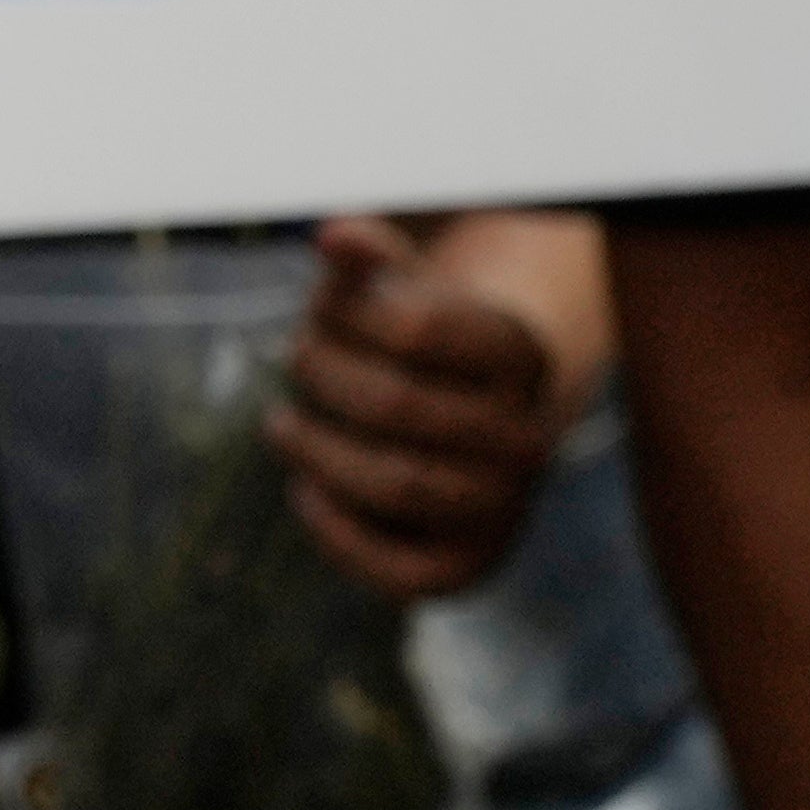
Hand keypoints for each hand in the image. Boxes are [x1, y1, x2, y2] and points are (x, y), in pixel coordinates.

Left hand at [270, 215, 567, 600]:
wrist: (473, 418)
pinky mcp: (468, 566)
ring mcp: (504, 507)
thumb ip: (368, 256)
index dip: (344, 313)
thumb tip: (333, 237)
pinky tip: (304, 487)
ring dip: (316, 450)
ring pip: (392, 483)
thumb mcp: (401, 285)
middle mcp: (527, 436)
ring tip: (282, 422)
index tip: (318, 306)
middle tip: (293, 353)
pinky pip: (397, 571)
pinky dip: (336, 531)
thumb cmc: (421, 338)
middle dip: (322, 374)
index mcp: (519, 355)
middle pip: (393, 405)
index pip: (417, 330)